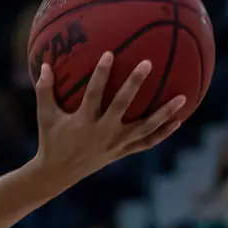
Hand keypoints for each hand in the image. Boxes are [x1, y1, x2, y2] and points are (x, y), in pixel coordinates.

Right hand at [30, 53, 186, 186]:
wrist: (58, 173)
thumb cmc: (51, 139)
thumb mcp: (45, 116)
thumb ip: (44, 90)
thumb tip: (44, 64)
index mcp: (83, 122)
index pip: (93, 94)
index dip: (101, 74)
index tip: (110, 53)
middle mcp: (102, 132)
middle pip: (122, 105)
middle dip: (134, 84)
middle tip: (147, 63)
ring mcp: (115, 143)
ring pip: (144, 127)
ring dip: (164, 113)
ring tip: (183, 97)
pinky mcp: (122, 152)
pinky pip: (146, 143)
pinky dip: (162, 133)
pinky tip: (178, 121)